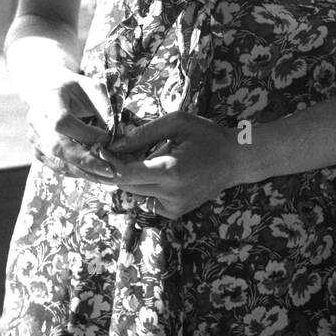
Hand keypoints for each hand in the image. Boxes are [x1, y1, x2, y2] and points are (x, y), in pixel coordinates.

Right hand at [25, 72, 118, 182]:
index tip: (108, 139)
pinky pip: (57, 167)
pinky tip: (96, 175)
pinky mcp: (38, 151)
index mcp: (49, 99)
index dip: (85, 133)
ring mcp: (34, 138)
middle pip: (57, 147)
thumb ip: (104, 107)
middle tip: (111, 172)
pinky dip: (77, 172)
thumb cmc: (76, 88)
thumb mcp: (93, 88)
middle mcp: (36, 120)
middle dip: (86, 162)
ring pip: (57, 161)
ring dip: (84, 172)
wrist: (48, 90)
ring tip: (107, 177)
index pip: (61, 121)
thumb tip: (118, 134)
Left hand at [103, 113, 247, 219]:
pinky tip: (155, 170)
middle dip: (114, 169)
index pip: (125, 175)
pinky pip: (147, 200)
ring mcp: (173, 207)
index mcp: (170, 171)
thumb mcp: (177, 123)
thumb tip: (114, 145)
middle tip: (111, 150)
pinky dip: (144, 185)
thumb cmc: (207, 136)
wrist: (235, 160)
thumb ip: (143, 134)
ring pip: (135, 194)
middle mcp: (170, 194)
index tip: (100, 149)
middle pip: (126, 186)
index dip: (107, 164)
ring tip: (134, 156)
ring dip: (129, 177)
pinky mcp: (175, 212)